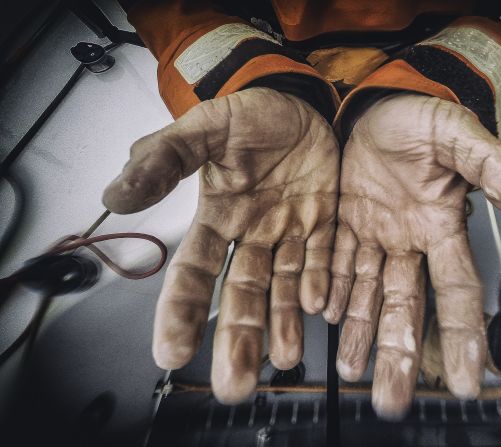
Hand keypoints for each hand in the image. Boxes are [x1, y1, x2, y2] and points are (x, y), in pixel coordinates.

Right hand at [103, 87, 338, 401]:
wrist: (296, 101)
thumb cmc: (246, 114)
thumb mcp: (202, 128)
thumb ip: (163, 159)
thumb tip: (116, 196)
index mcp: (217, 216)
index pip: (193, 271)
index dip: (181, 311)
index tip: (170, 352)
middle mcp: (251, 234)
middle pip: (241, 293)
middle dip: (238, 335)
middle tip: (234, 384)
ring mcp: (289, 231)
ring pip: (284, 286)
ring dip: (284, 322)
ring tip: (286, 358)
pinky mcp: (324, 221)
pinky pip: (323, 259)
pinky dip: (322, 283)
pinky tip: (320, 309)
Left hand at [323, 93, 500, 418]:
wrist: (379, 102)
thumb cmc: (423, 117)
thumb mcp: (460, 137)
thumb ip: (495, 171)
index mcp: (440, 225)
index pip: (457, 289)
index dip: (464, 333)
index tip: (470, 378)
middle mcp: (408, 240)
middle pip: (404, 306)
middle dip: (399, 351)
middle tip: (393, 397)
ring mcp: (374, 233)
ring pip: (364, 293)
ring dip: (358, 332)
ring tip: (351, 370)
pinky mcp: (342, 222)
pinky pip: (334, 262)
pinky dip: (327, 290)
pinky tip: (324, 317)